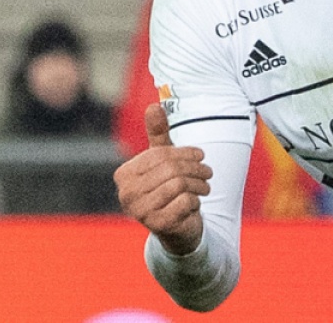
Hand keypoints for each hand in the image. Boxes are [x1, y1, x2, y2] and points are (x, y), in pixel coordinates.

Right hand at [114, 103, 212, 254]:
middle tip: (208, 173)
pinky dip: (195, 201)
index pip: (161, 154)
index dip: (186, 152)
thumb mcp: (164, 160)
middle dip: (196, 169)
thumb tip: (154, 106)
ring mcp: (139, 211)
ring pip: (180, 184)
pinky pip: (185, 201)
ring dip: (199, 185)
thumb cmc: (168, 188)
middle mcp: (126, 193)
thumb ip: (158, 134)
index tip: (200, 155)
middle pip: (171, 169)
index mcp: (124, 175)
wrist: (177, 228)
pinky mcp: (157, 225)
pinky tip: (194, 204)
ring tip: (205, 187)